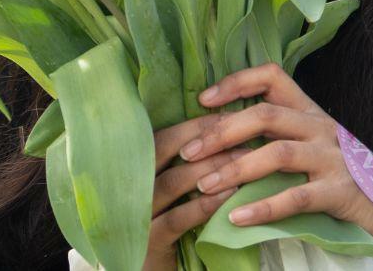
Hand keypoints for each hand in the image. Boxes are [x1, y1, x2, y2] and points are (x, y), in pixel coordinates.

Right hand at [139, 117, 240, 270]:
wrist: (147, 267)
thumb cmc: (164, 220)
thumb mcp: (169, 189)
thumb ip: (182, 163)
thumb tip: (219, 132)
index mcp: (135, 165)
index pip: (165, 134)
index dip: (197, 125)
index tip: (230, 117)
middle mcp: (130, 183)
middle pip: (165, 149)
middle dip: (206, 140)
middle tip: (242, 137)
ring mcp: (136, 212)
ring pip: (173, 181)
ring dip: (211, 169)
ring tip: (243, 163)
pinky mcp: (148, 240)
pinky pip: (177, 218)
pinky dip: (204, 205)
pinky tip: (228, 196)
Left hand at [174, 63, 372, 250]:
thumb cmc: (335, 170)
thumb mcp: (309, 139)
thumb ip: (276, 129)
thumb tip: (216, 130)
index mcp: (308, 109)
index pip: (272, 76)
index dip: (236, 82)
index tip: (203, 100)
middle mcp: (319, 126)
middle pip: (266, 115)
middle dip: (222, 132)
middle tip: (189, 151)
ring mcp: (331, 158)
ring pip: (278, 154)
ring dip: (235, 170)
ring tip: (203, 186)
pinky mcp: (338, 192)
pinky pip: (296, 197)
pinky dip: (263, 207)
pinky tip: (236, 218)